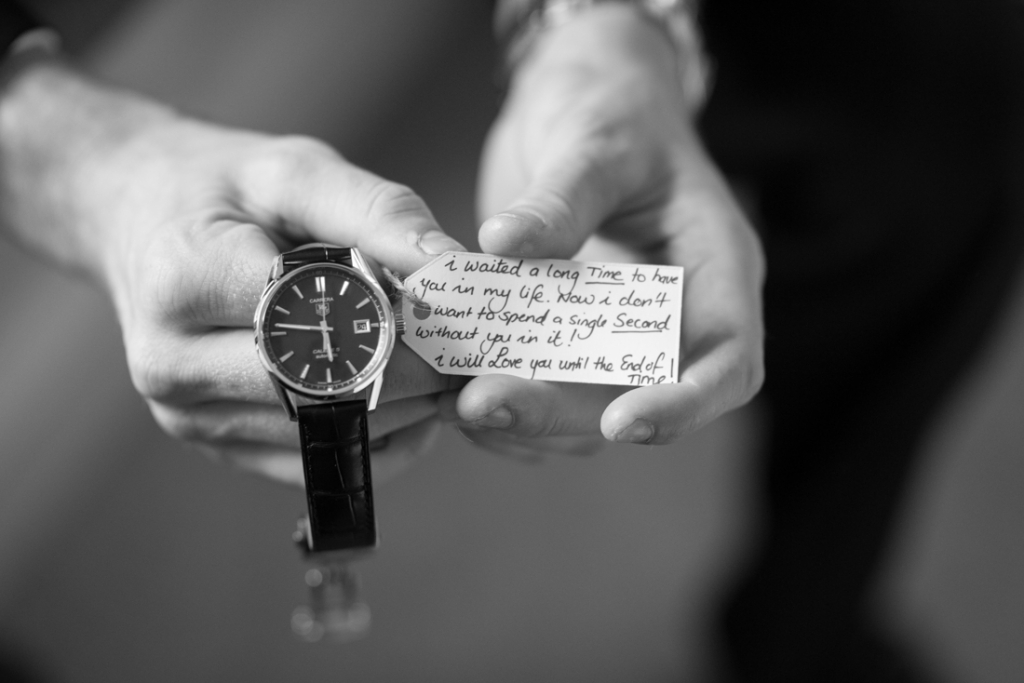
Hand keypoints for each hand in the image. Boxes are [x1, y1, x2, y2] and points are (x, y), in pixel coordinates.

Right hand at [0, 61, 464, 484]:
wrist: (135, 219)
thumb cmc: (218, 188)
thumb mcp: (294, 169)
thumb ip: (376, 212)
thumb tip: (454, 268)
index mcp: (187, 285)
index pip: (317, 328)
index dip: (400, 331)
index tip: (456, 320)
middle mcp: (174, 366)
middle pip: (323, 396)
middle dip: (410, 378)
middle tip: (462, 352)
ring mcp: (188, 417)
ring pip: (324, 439)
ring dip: (399, 413)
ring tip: (437, 370)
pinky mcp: (214, 445)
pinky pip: (312, 467)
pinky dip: (373, 443)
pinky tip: (404, 404)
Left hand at [450, 6, 763, 453]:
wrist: (585, 95)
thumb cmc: (613, 106)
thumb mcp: (595, 139)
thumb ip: (561, 197)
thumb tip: (502, 245)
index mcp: (714, 268)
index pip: (728, 362)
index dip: (685, 405)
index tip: (621, 424)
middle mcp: (673, 313)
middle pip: (636, 393)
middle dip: (562, 411)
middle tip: (483, 404)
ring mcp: (616, 329)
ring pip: (582, 403)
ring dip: (523, 413)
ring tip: (454, 398)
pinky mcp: (568, 332)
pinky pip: (542, 383)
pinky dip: (501, 392)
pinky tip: (448, 385)